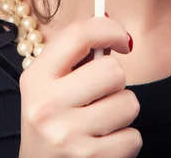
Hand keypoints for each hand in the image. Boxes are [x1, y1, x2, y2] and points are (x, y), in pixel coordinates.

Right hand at [19, 16, 141, 156]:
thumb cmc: (51, 120)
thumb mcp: (50, 84)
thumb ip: (77, 56)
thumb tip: (115, 32)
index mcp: (36, 77)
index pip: (79, 34)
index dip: (109, 29)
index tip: (122, 39)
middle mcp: (47, 105)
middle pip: (112, 70)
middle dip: (116, 80)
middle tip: (103, 91)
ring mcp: (67, 135)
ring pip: (129, 103)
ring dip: (123, 110)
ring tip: (103, 119)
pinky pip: (134, 137)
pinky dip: (127, 139)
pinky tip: (106, 142)